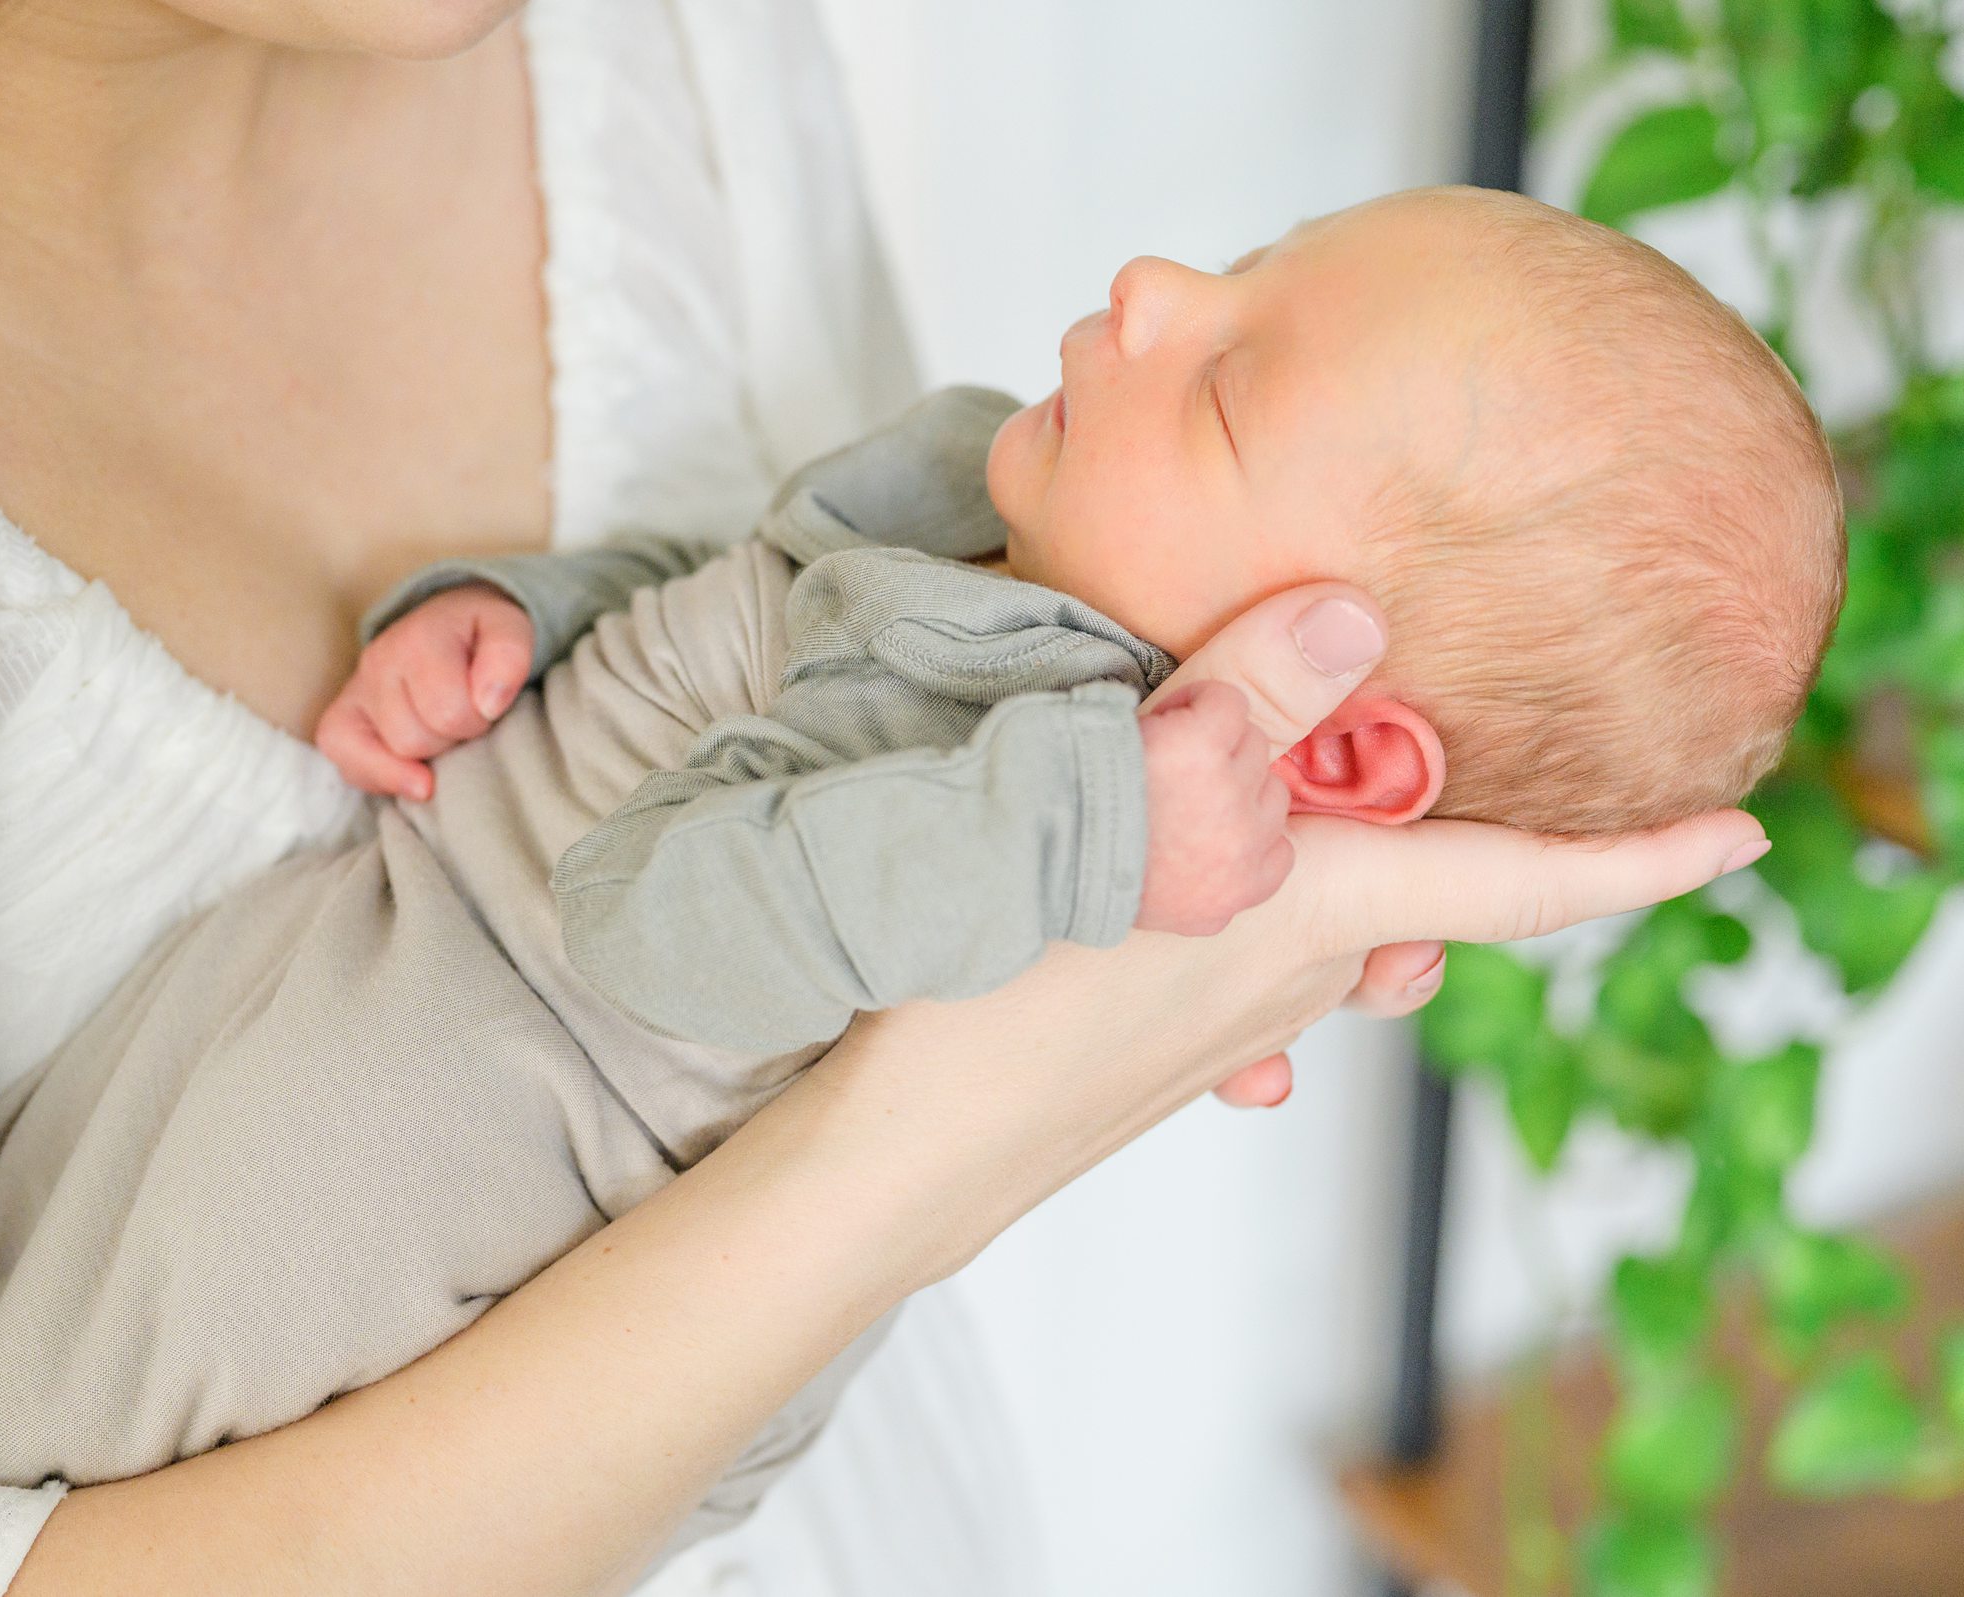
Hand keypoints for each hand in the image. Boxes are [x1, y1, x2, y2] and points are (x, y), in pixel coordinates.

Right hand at [316, 584, 533, 799]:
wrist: (450, 626)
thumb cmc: (480, 636)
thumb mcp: (509, 628)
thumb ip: (508, 656)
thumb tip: (487, 704)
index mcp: (418, 638)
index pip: (450, 713)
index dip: (478, 719)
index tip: (486, 705)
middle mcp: (377, 662)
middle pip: (416, 741)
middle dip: (451, 739)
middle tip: (464, 719)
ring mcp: (354, 692)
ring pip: (390, 758)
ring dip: (424, 756)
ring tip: (440, 731)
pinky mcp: (339, 721)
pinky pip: (348, 766)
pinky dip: (383, 776)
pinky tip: (412, 769)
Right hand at [815, 582, 1767, 1282]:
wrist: (901, 1155)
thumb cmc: (1008, 993)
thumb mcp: (1130, 817)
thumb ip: (1244, 709)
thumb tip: (1359, 618)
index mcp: (1318, 915)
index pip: (1521, 885)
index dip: (1640, 860)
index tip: (1740, 836)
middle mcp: (1296, 977)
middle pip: (1426, 902)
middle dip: (1473, 840)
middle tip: (1469, 751)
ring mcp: (1226, 1024)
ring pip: (1338, 934)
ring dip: (1359, 877)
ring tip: (1331, 802)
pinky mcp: (1156, 1044)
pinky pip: (1253, 972)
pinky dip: (1262, 920)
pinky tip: (1192, 899)